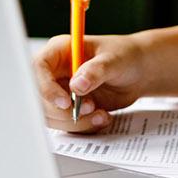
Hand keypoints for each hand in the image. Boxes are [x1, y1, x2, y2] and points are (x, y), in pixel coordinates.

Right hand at [33, 33, 151, 133]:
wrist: (139, 72)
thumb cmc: (126, 56)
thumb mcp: (114, 60)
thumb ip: (96, 71)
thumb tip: (76, 85)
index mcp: (60, 51)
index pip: (38, 68)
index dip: (46, 87)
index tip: (65, 103)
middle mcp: (55, 72)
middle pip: (40, 96)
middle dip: (64, 111)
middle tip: (91, 109)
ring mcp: (60, 91)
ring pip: (51, 115)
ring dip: (76, 122)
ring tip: (101, 115)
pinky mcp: (69, 108)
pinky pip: (66, 124)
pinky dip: (83, 126)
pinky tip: (102, 118)